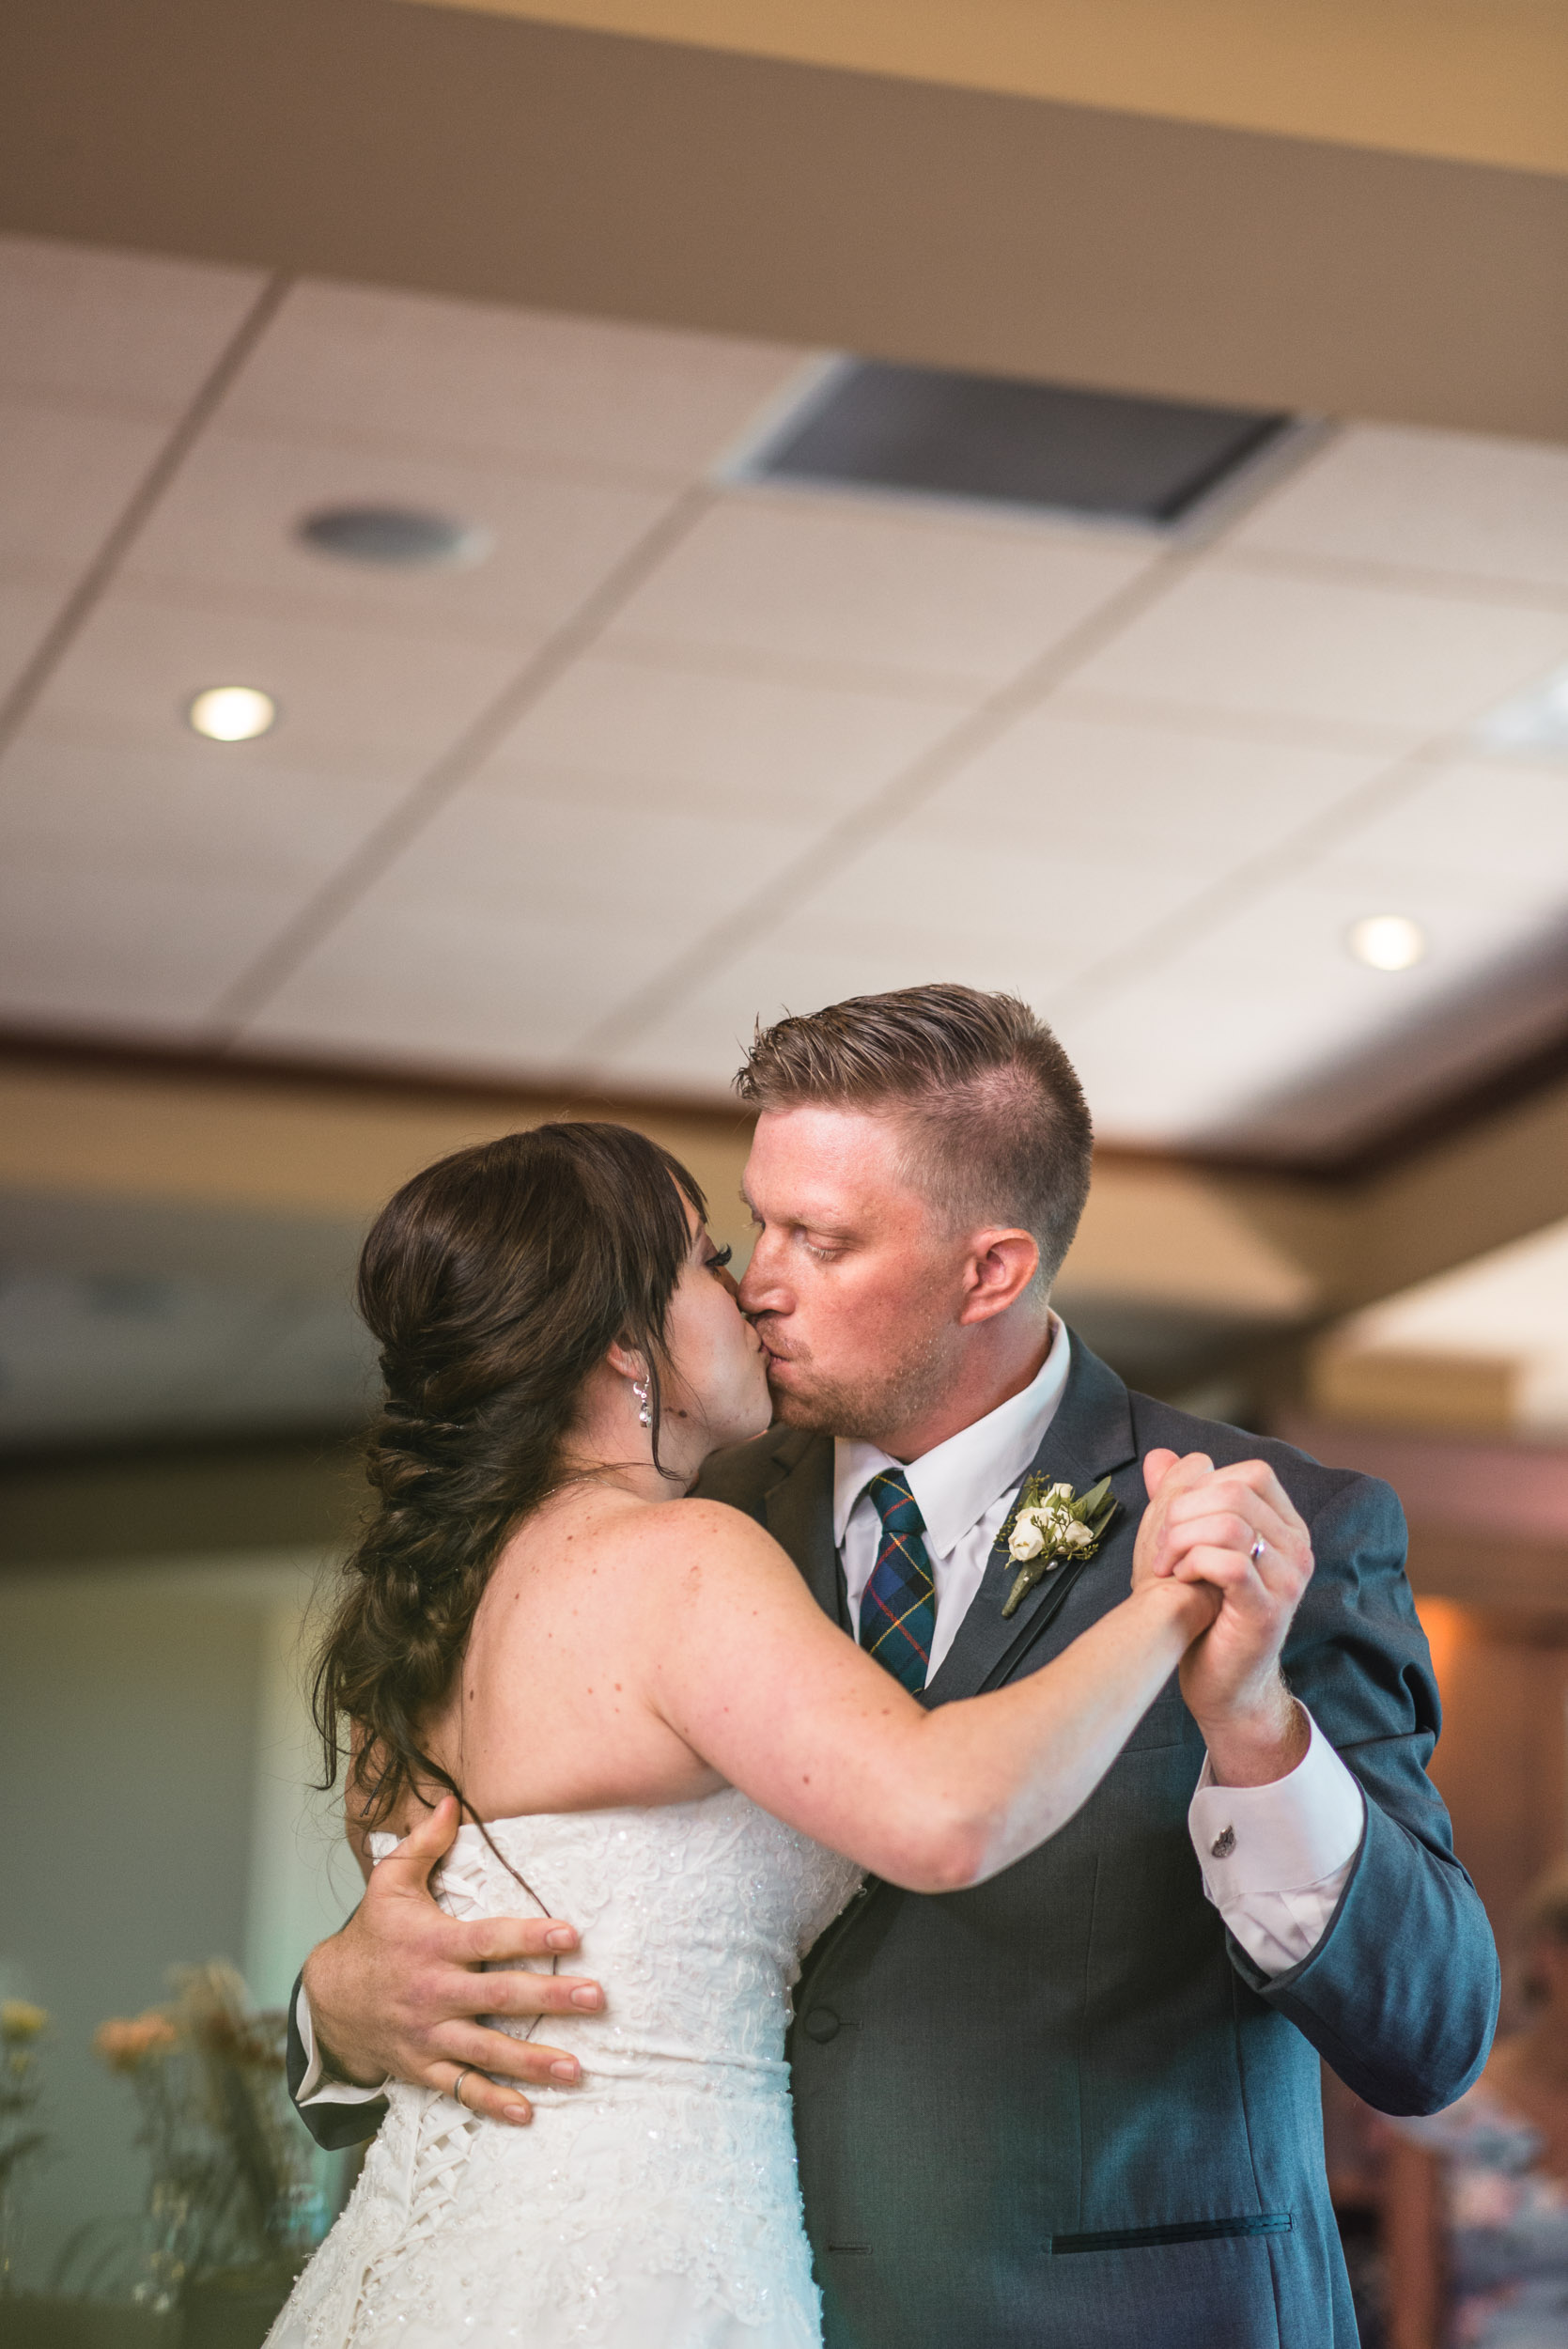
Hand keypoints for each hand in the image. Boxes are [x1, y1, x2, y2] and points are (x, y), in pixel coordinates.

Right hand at [302, 1797, 604, 2126]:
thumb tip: (450, 1801)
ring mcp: (430, 2035)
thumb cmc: (373, 1935)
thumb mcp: (390, 1883)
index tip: (572, 1935)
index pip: (490, 1939)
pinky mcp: (425, 2067)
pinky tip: (528, 2112)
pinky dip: (492, 2104)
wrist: (330, 2000)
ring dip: (533, 2062)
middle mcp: (435, 1992)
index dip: (530, 1937)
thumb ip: (424, 1844)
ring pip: (487, 2052)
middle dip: (551, 2000)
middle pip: (500, 1998)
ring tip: (577, 2069)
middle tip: (596, 1999)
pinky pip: (461, 2090)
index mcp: (434, 1944)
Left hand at [1135, 1449, 1313, 1785]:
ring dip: (1182, 1538)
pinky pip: (1230, 1562)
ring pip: (1232, 1523)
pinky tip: (1178, 1580)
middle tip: (1159, 1548)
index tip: (1171, 1521)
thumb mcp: (1184, 1546)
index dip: (1202, 1486)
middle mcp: (1297, 1548)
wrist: (1220, 1684)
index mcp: (1284, 1527)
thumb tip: (1160, 1456)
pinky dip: (1193, 1563)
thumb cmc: (1201, 1613)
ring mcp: (1288, 1579)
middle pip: (1237, 1491)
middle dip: (1183, 1512)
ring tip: (1165, 1566)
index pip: (1251, 1474)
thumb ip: (1177, 1499)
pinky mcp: (1269, 1610)